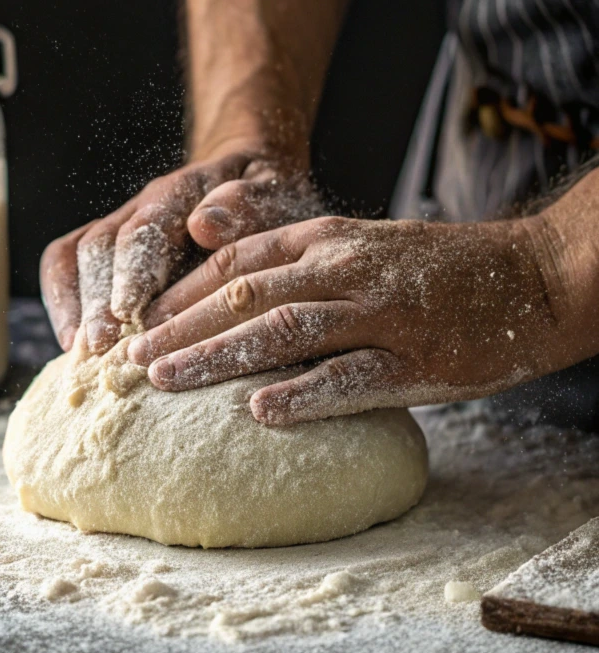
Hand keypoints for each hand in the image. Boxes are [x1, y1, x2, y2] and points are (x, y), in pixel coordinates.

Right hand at [39, 140, 320, 354]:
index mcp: (183, 191)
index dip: (132, 272)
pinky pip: (65, 264)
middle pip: (102, 245)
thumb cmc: (266, 200)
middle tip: (99, 346)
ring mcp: (119, 225)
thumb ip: (246, 206)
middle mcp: (141, 206)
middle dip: (97, 298)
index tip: (126, 311)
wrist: (247, 183)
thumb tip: (204, 226)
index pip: (146, 228)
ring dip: (76, 305)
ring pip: (77, 254)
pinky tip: (71, 345)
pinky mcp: (107, 249)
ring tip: (81, 354)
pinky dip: (62, 301)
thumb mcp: (274, 194)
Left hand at [126, 214, 571, 423]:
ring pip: (283, 330)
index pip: (234, 262)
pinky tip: (260, 412)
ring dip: (217, 355)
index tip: (137, 320)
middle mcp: (343, 268)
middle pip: (244, 294)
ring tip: (165, 379)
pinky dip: (305, 395)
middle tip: (128, 358)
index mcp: (324, 239)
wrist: (526, 278)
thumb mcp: (352, 241)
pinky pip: (351, 378)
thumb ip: (286, 249)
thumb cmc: (428, 268)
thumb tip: (210, 252)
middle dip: (179, 326)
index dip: (179, 292)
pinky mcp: (416, 359)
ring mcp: (379, 313)